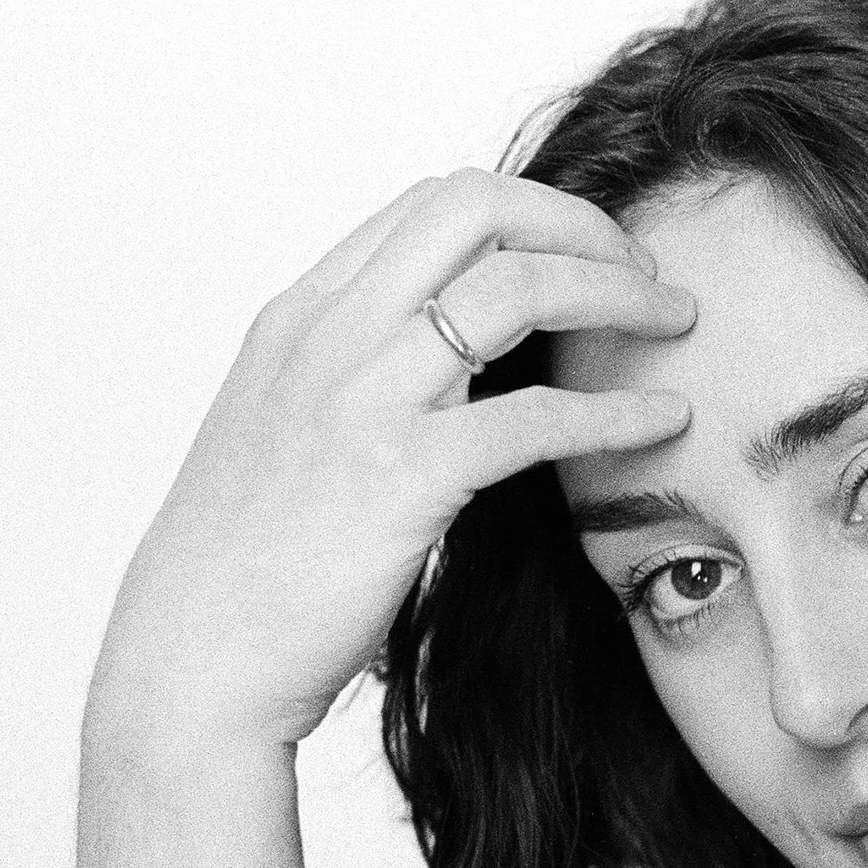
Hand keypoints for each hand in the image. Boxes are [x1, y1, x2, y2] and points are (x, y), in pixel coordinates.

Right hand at [89, 168, 694, 750]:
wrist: (190, 663)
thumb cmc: (245, 573)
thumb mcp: (288, 438)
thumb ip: (359, 384)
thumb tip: (452, 375)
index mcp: (300, 318)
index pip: (428, 205)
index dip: (528, 211)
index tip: (588, 251)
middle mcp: (327, 335)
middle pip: (476, 207)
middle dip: (579, 222)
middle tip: (645, 270)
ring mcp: (359, 398)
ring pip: (513, 285)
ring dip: (615, 291)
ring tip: (676, 322)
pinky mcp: (401, 476)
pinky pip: (534, 416)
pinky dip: (615, 410)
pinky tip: (666, 422)